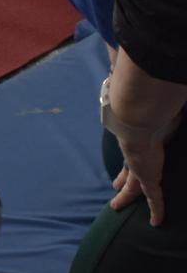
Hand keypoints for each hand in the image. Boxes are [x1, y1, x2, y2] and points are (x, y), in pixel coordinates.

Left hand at [106, 49, 186, 226]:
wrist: (134, 110)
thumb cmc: (140, 94)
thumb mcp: (140, 84)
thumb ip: (130, 71)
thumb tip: (119, 50)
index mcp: (134, 128)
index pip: (131, 144)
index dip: (128, 151)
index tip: (123, 154)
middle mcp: (134, 146)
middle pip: (127, 167)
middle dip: (122, 178)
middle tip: (115, 189)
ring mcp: (138, 162)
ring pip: (133, 184)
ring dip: (128, 195)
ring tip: (120, 207)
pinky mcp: (147, 174)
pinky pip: (154, 196)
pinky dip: (156, 209)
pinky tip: (157, 222)